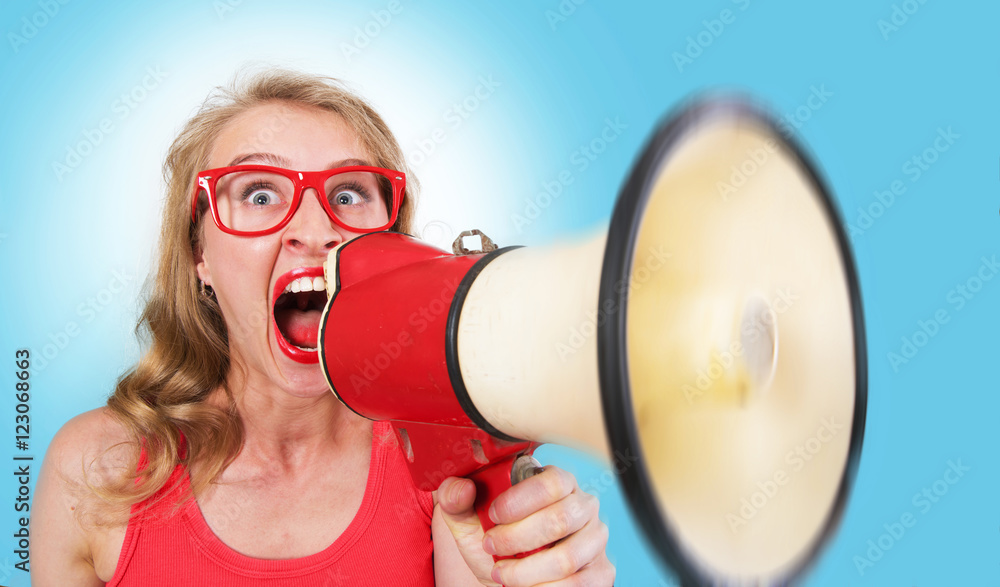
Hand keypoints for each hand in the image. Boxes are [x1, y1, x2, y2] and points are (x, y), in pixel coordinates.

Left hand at [437, 466, 614, 585]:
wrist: (510, 580)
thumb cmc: (496, 543)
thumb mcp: (469, 523)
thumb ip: (456, 501)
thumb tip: (461, 489)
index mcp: (558, 482)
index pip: (552, 482)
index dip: (520, 501)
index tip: (493, 517)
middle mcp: (584, 506)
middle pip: (559, 519)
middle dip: (516, 539)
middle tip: (491, 547)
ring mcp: (596, 540)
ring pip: (567, 557)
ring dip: (526, 571)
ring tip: (502, 573)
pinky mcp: (601, 572)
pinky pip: (578, 584)